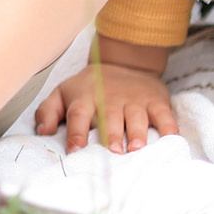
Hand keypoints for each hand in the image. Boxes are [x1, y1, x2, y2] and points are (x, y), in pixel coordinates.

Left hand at [34, 59, 176, 151]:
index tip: (75, 151)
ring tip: (136, 148)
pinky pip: (164, 114)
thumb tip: (43, 131)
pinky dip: (168, 126)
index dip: (75, 132)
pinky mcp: (155, 101)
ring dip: (137, 132)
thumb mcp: (63, 93)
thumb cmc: (90, 86)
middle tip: (112, 151)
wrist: (124, 62)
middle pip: (109, 117)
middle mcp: (110, 99)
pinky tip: (171, 139)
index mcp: (85, 99)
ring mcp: (134, 100)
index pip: (78, 115)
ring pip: (136, 116)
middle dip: (110, 134)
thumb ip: (48, 111)